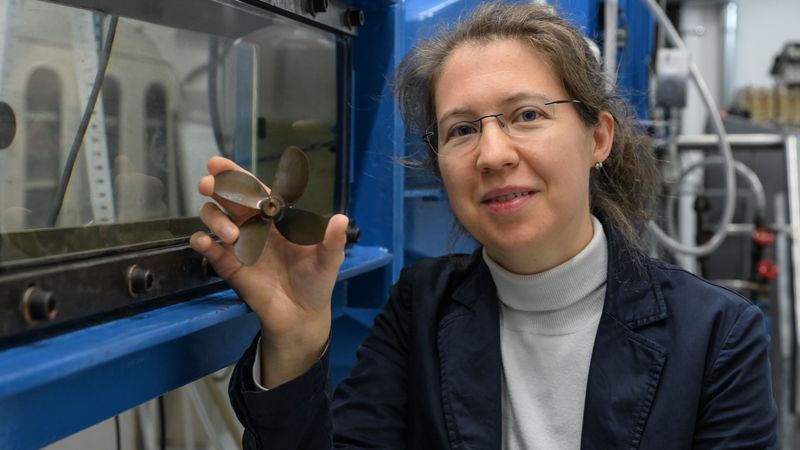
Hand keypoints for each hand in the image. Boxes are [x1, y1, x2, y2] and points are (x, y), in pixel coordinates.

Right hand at [190, 156, 348, 385]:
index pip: (254, 190)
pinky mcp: (229, 266)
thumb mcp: (329, 259)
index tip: (218, 163)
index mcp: (277, 218)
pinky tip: (206, 242)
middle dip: (217, 187)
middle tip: (209, 184)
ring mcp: (239, 244)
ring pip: (214, 218)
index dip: (236, 175)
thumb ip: (333, 240)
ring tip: (231, 234)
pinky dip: (203, 242)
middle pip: (228, 198)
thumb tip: (341, 219)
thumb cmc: (316, 281)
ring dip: (215, 218)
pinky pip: (209, 249)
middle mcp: (254, 225)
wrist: (302, 315)